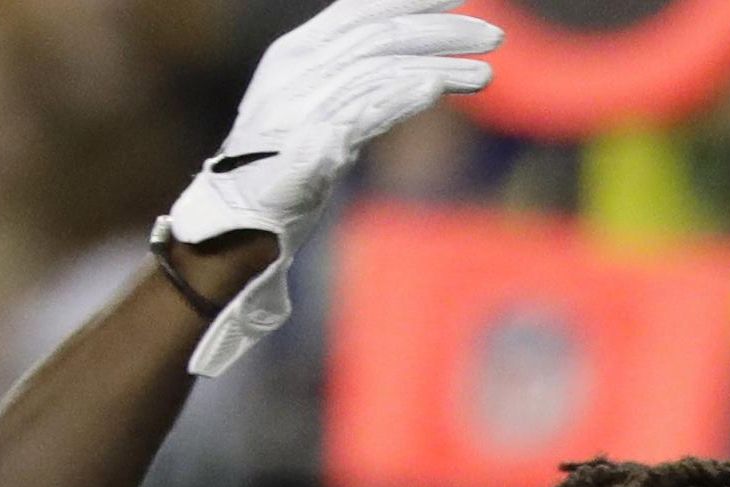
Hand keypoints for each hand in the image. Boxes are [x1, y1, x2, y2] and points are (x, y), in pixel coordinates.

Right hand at [163, 0, 499, 373]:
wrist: (234, 223)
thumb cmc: (278, 173)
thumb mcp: (316, 115)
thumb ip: (353, 85)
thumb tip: (410, 68)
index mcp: (296, 53)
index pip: (360, 9)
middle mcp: (297, 70)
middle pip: (379, 32)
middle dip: (441, 28)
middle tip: (495, 34)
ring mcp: (300, 106)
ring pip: (379, 65)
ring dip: (438, 63)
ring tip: (486, 73)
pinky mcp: (307, 146)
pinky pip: (360, 111)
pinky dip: (399, 96)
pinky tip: (435, 86)